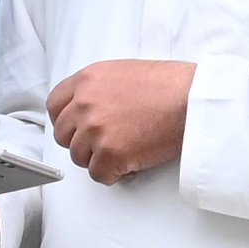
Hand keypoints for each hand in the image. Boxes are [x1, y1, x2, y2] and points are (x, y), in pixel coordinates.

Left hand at [47, 58, 195, 183]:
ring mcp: (96, 130)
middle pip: (64, 135)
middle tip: (105, 144)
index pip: (55, 106)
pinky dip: (114, 175)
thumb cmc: (170, 84)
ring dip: (99, 159)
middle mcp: (85, 104)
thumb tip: (91, 109)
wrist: (193, 98)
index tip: (77, 129)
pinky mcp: (111, 153)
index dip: (66, 121)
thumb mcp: (123, 72)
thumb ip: (99, 89)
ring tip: (124, 152)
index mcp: (86, 80)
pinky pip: (99, 175)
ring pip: (80, 158)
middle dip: (82, 143)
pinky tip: (131, 164)